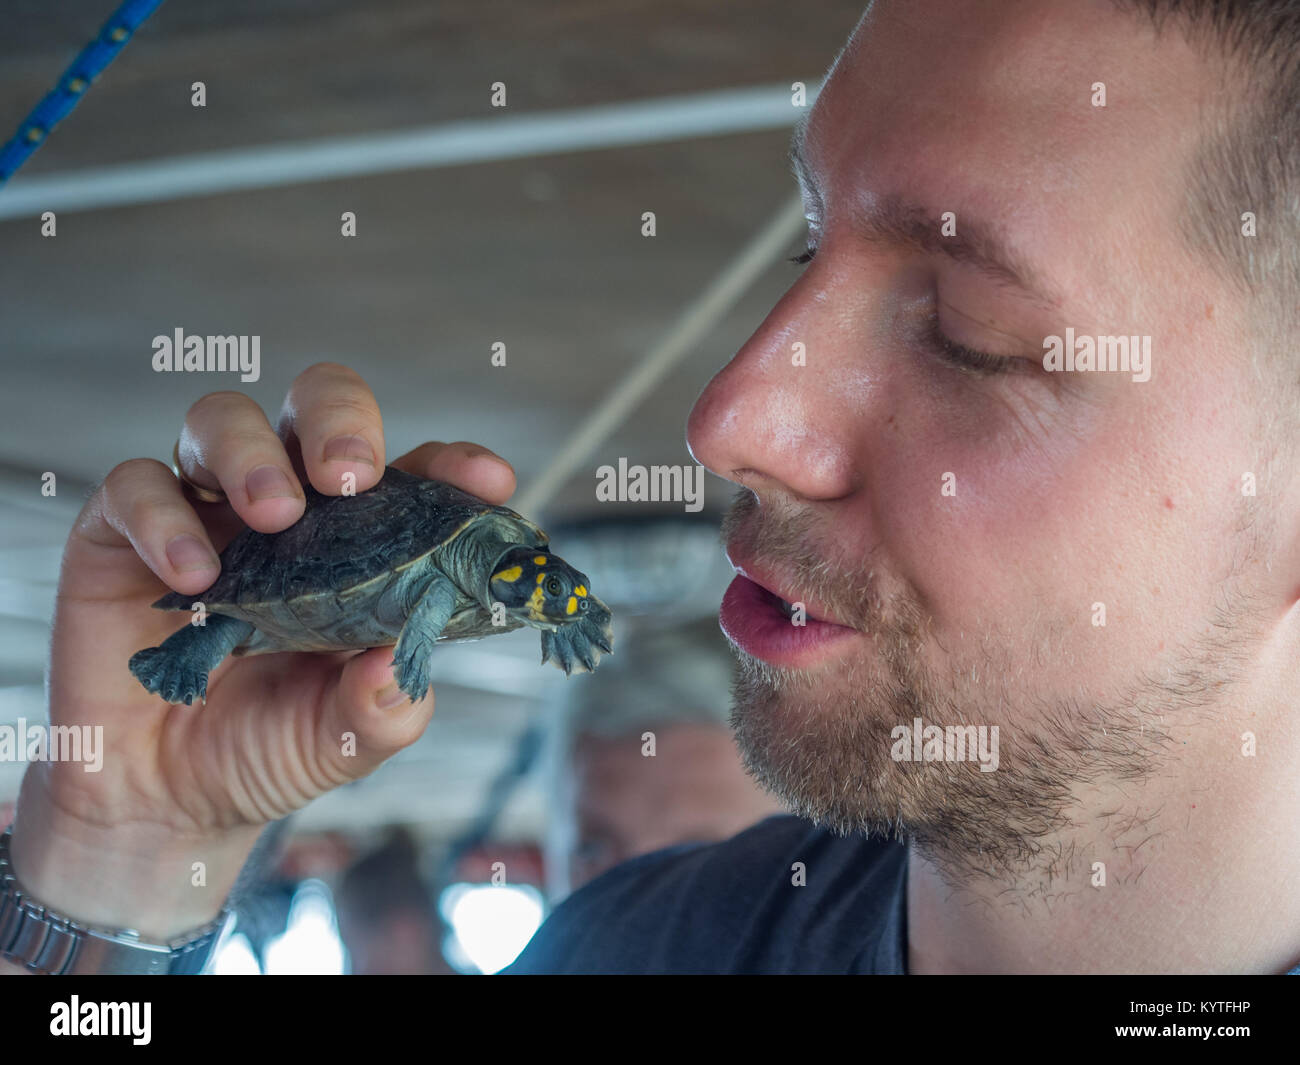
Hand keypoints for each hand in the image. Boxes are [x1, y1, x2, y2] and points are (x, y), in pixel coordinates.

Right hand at [5, 363, 516, 950]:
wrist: (168, 800)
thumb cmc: (274, 745)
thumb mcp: (347, 739)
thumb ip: (382, 706)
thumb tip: (397, 666)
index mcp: (365, 539)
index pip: (417, 473)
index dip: (454, 465)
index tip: (487, 481)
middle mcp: (290, 507)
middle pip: (316, 405)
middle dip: (341, 420)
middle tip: (352, 475)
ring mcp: (206, 511)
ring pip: (222, 421)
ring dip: (253, 456)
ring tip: (273, 518)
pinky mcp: (122, 534)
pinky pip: (135, 487)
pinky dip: (164, 518)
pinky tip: (194, 575)